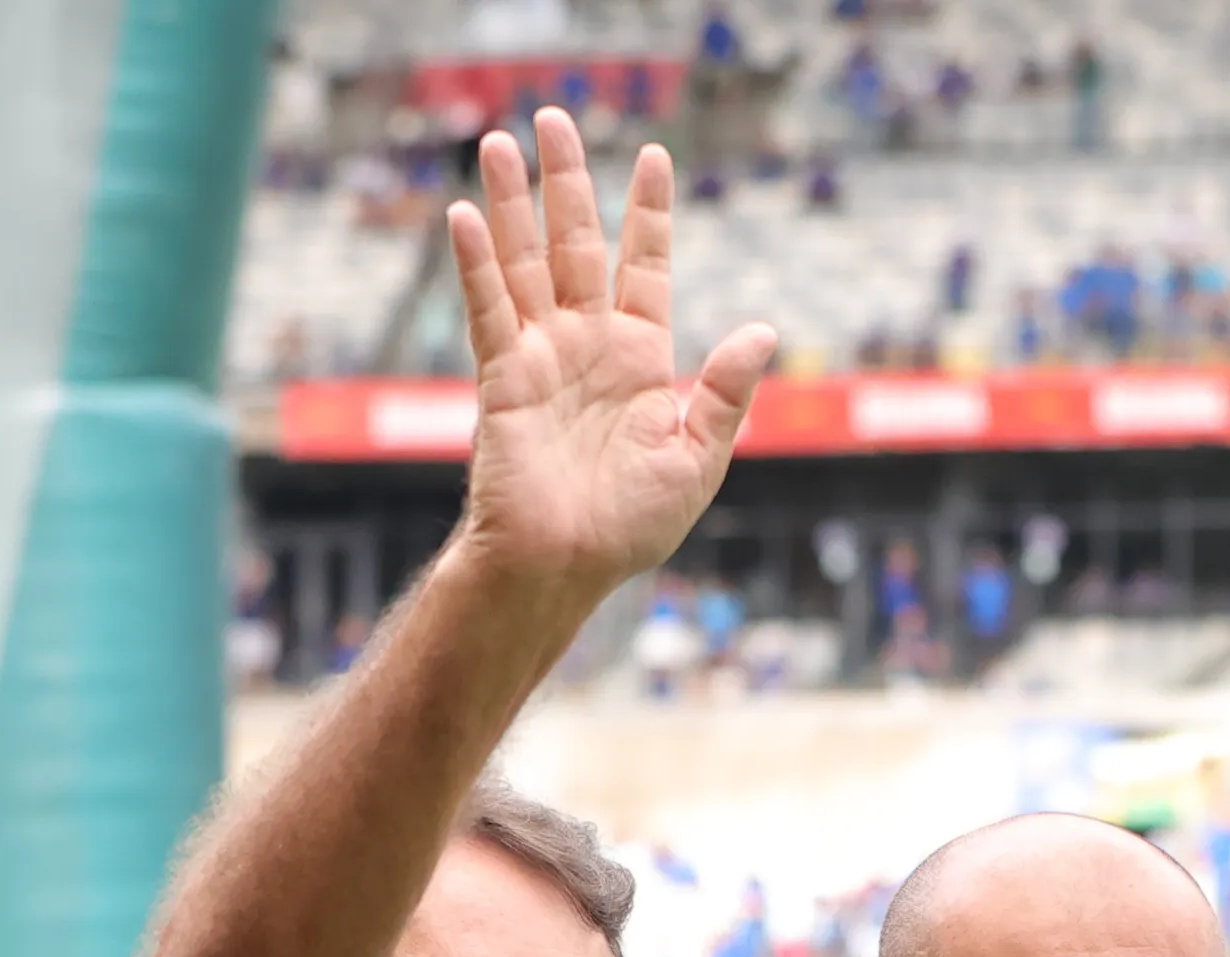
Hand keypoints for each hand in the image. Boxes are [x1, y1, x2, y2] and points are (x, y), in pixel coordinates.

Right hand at [448, 111, 776, 613]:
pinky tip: (466, 214)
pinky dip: (478, 264)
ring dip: (513, 203)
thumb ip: (724, 391)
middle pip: (577, 245)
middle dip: (568, 182)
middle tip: (555, 116)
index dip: (649, 214)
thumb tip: (763, 329)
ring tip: (502, 141)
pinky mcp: (502, 378)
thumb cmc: (630, 527)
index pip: (644, 268)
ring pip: (527, 263)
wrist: (565, 567)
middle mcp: (587, 346)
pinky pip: (489, 310)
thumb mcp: (697, 455)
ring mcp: (542, 357)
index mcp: (638, 360)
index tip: (655, 157)